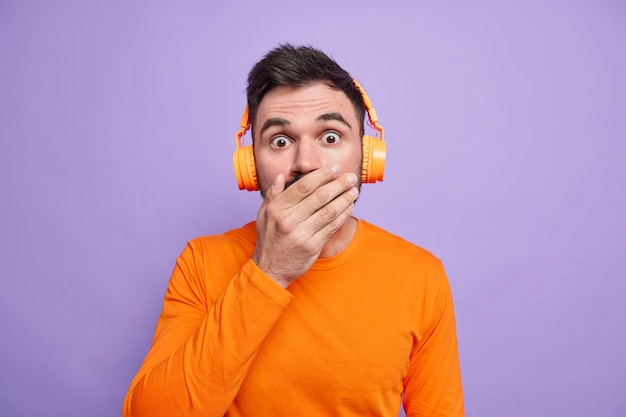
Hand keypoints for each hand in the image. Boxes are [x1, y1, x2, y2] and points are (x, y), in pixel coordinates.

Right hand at [252, 164, 358, 287]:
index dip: (322, 175)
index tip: (334, 168)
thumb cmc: (269, 240)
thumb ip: (272, 194)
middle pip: (320, 196)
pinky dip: (343, 215)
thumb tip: (280, 176)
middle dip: (338, 184)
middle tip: (350, 176)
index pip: (304, 186)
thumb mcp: (263, 215)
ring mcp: (301, 234)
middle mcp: (288, 220)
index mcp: (277, 209)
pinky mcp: (312, 246)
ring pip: (329, 211)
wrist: (270, 270)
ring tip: (354, 191)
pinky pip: (332, 227)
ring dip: (345, 199)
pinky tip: (349, 207)